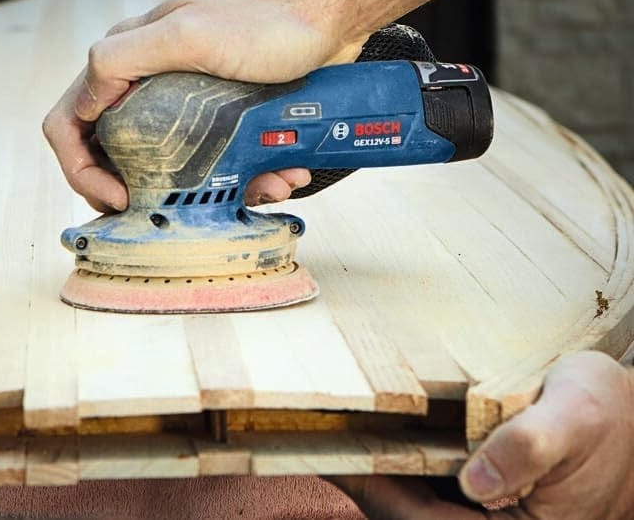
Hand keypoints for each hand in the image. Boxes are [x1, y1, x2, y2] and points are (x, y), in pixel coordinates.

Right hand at [42, 0, 366, 211]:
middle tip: (164, 212)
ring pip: (166, 168)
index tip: (118, 196)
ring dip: (201, 192)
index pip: (71, 122)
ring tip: (247, 192)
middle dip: (138, 191)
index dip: (82, 169)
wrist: (324, 23)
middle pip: (111, 156)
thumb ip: (124, 58)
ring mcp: (180, 107)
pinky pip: (211, 164)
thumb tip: (86, 101)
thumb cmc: (263, 23)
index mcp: (125, 61)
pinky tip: (272, 177)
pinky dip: (238, 180)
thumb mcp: (188, 34)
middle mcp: (144, 85)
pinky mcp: (215, 122)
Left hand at [328, 351, 633, 518]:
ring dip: (379, 469)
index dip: (376, 492)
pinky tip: (379, 429)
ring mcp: (483, 514)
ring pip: (413, 503)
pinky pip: (427, 489)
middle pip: (409, 515)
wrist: (631, 418)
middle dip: (367, 477)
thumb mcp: (578, 415)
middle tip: (322, 432)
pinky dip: (401, 463)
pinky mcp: (478, 499)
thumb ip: (531, 445)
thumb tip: (475, 482)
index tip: (335, 454)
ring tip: (342, 428)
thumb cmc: (611, 415)